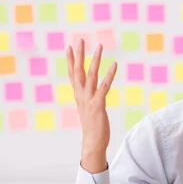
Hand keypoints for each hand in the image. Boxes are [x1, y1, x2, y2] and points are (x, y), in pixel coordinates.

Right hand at [66, 39, 117, 172]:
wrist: (92, 144)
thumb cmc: (92, 129)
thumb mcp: (88, 111)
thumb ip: (88, 101)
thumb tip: (90, 96)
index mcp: (79, 96)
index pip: (72, 74)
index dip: (70, 60)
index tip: (68, 46)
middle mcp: (82, 96)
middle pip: (78, 71)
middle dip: (78, 55)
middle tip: (79, 39)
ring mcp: (89, 100)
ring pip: (91, 75)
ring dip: (95, 60)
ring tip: (99, 46)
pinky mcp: (98, 105)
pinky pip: (104, 87)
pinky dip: (109, 75)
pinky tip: (114, 64)